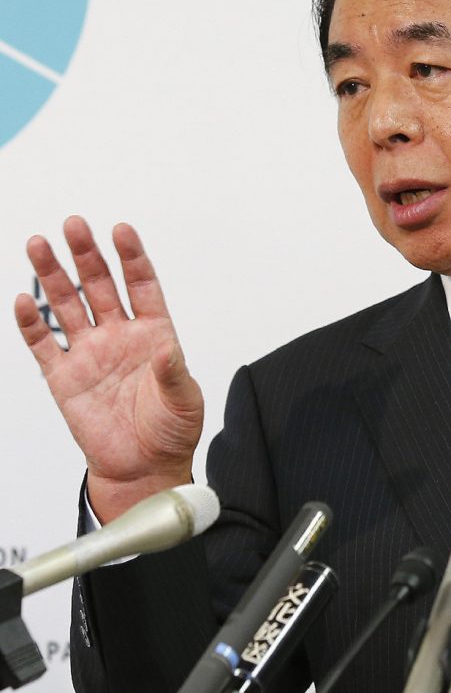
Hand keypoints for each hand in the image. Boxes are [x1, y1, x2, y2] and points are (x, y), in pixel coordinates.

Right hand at [14, 217, 203, 521]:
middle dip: (87, 255)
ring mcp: (89, 353)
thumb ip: (173, 372)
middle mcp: (119, 335)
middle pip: (99, 285)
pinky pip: (44, 344)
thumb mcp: (184, 399)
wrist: (143, 467)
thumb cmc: (171, 430)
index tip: (122, 230)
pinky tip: (24, 300)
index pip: (141, 285)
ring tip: (39, 245)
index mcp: (154, 333)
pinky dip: (32, 323)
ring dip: (54, 276)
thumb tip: (167, 348)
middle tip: (74, 225)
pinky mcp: (64, 377)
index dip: (131, 257)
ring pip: (67, 305)